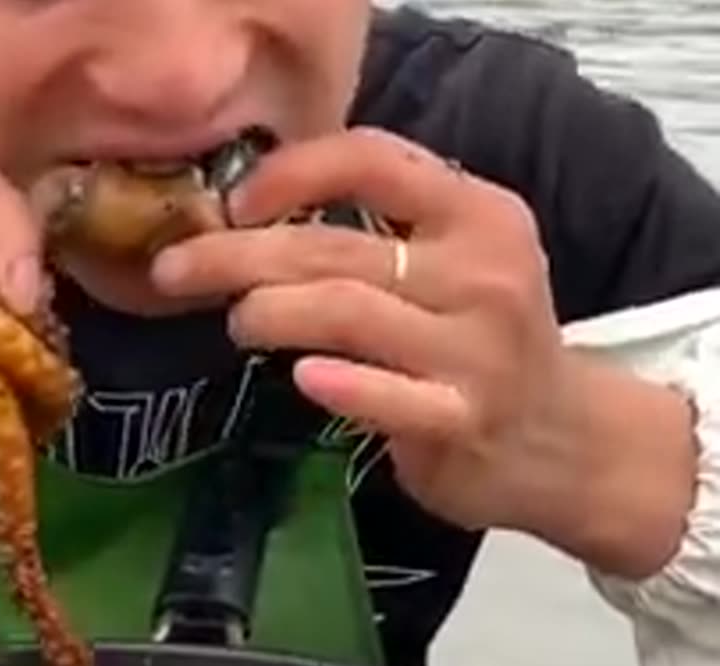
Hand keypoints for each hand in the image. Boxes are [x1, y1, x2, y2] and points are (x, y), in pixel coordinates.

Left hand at [148, 127, 600, 535]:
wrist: (560, 439)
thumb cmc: (476, 336)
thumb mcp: (454, 259)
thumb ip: (375, 227)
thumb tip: (243, 214)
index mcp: (476, 212)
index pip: (371, 158)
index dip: (288, 172)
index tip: (232, 204)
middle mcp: (483, 270)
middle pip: (333, 246)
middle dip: (236, 255)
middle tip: (174, 271)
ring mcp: (478, 349)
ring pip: (345, 311)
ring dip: (269, 312)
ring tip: (237, 321)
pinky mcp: (465, 418)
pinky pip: (391, 397)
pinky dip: (341, 384)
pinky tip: (302, 376)